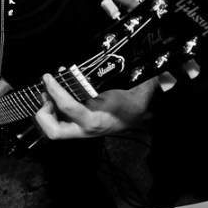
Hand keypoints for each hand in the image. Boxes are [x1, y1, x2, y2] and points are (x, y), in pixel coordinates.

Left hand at [35, 73, 155, 139]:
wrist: (136, 119)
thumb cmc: (133, 106)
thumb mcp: (139, 94)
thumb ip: (148, 83)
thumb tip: (164, 75)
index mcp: (96, 120)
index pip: (70, 108)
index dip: (56, 92)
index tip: (49, 77)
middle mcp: (84, 128)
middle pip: (53, 132)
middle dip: (43, 114)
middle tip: (45, 93)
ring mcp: (78, 129)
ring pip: (51, 130)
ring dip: (44, 111)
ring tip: (47, 90)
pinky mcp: (75, 126)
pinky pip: (56, 121)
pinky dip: (50, 108)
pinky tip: (54, 92)